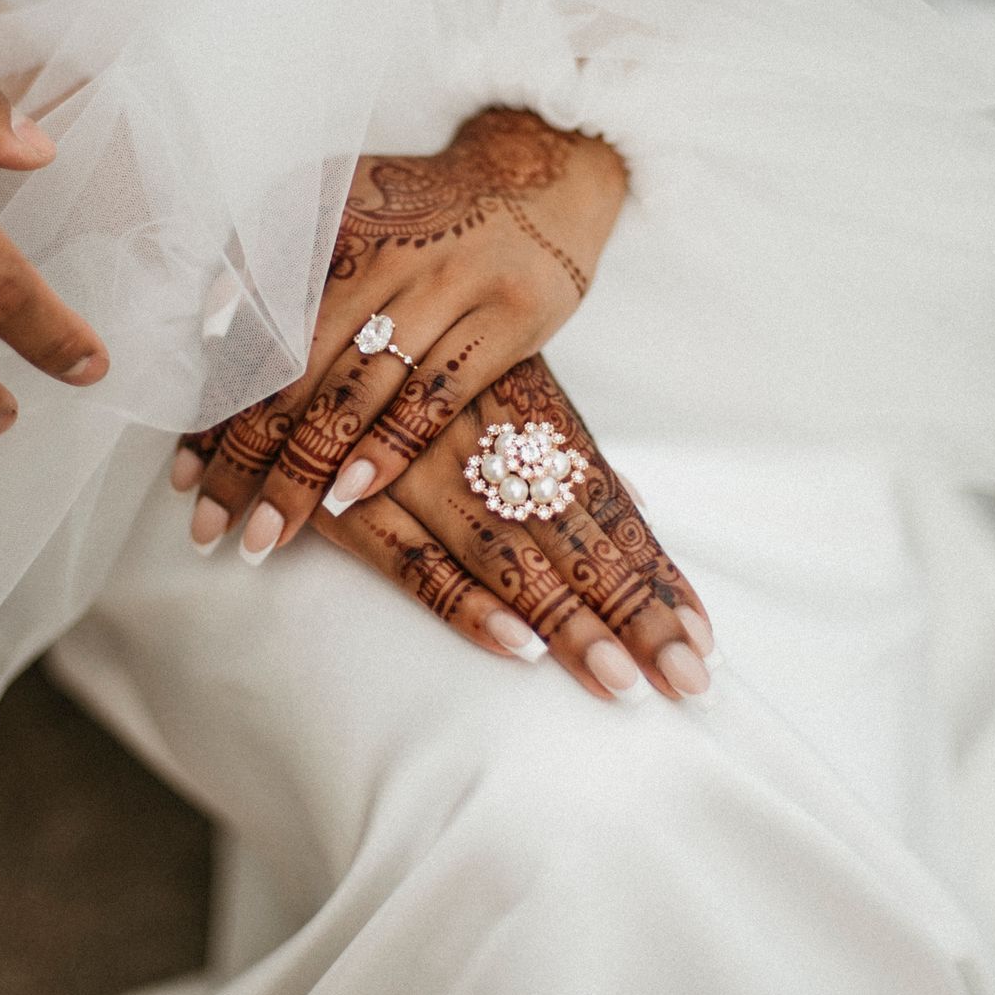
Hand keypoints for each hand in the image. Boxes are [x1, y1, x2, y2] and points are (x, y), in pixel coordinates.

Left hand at [174, 107, 627, 559]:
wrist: (536, 176)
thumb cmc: (417, 209)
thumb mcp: (335, 203)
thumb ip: (268, 259)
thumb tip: (212, 329)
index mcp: (327, 229)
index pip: (255, 337)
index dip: (215, 410)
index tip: (182, 477)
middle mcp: (382, 255)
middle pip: (297, 373)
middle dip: (246, 458)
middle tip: (211, 527)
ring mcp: (448, 286)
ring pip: (357, 393)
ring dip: (304, 472)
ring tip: (266, 535)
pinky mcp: (506, 318)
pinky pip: (436, 396)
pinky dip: (389, 449)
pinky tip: (349, 495)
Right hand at [192, 357, 716, 700]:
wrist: (288, 312)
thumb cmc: (403, 348)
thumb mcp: (495, 377)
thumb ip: (559, 442)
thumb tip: (634, 497)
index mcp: (525, 414)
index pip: (609, 511)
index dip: (657, 578)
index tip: (706, 642)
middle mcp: (485, 444)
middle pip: (576, 545)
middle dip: (635, 617)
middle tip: (689, 681)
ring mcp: (421, 472)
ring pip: (510, 559)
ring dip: (569, 624)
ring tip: (621, 683)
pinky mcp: (353, 501)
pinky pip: (415, 562)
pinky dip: (467, 603)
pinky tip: (518, 645)